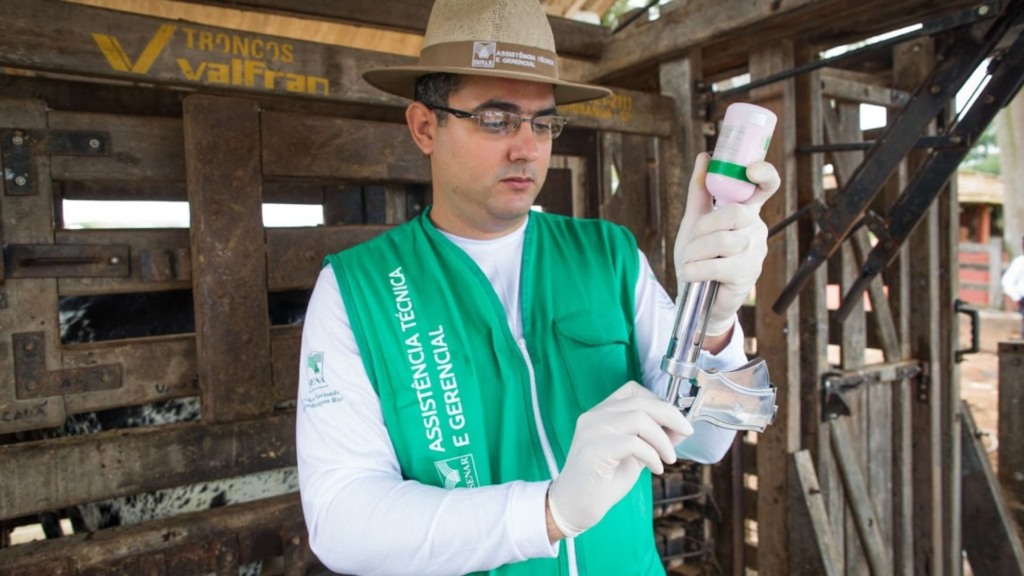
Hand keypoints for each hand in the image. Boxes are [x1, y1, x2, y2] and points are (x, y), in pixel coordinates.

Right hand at [546, 382, 692, 538]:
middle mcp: (593, 416)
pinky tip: (655, 469)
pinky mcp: (593, 450)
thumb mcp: (635, 455)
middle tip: (686, 432)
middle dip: (671, 416)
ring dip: (662, 439)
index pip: (633, 390)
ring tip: (669, 458)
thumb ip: (653, 439)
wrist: (574, 507)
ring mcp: (591, 431)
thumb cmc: (603, 482)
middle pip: (640, 402)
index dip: (659, 401)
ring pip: (639, 418)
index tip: (676, 421)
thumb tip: (681, 427)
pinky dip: (652, 455)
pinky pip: (633, 442)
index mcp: (600, 413)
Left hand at [674, 153, 779, 335]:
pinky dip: (695, 270)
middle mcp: (757, 228)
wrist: (698, 298)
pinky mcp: (747, 274)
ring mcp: (755, 252)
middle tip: (691, 242)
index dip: (764, 174)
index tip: (751, 169)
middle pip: (734, 213)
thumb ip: (700, 190)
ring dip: (696, 252)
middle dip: (704, 227)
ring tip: (689, 262)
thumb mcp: (695, 222)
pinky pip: (718, 265)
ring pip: (723, 241)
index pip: (766, 186)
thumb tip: (705, 156)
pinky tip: (690, 274)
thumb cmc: (699, 257)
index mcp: (747, 212)